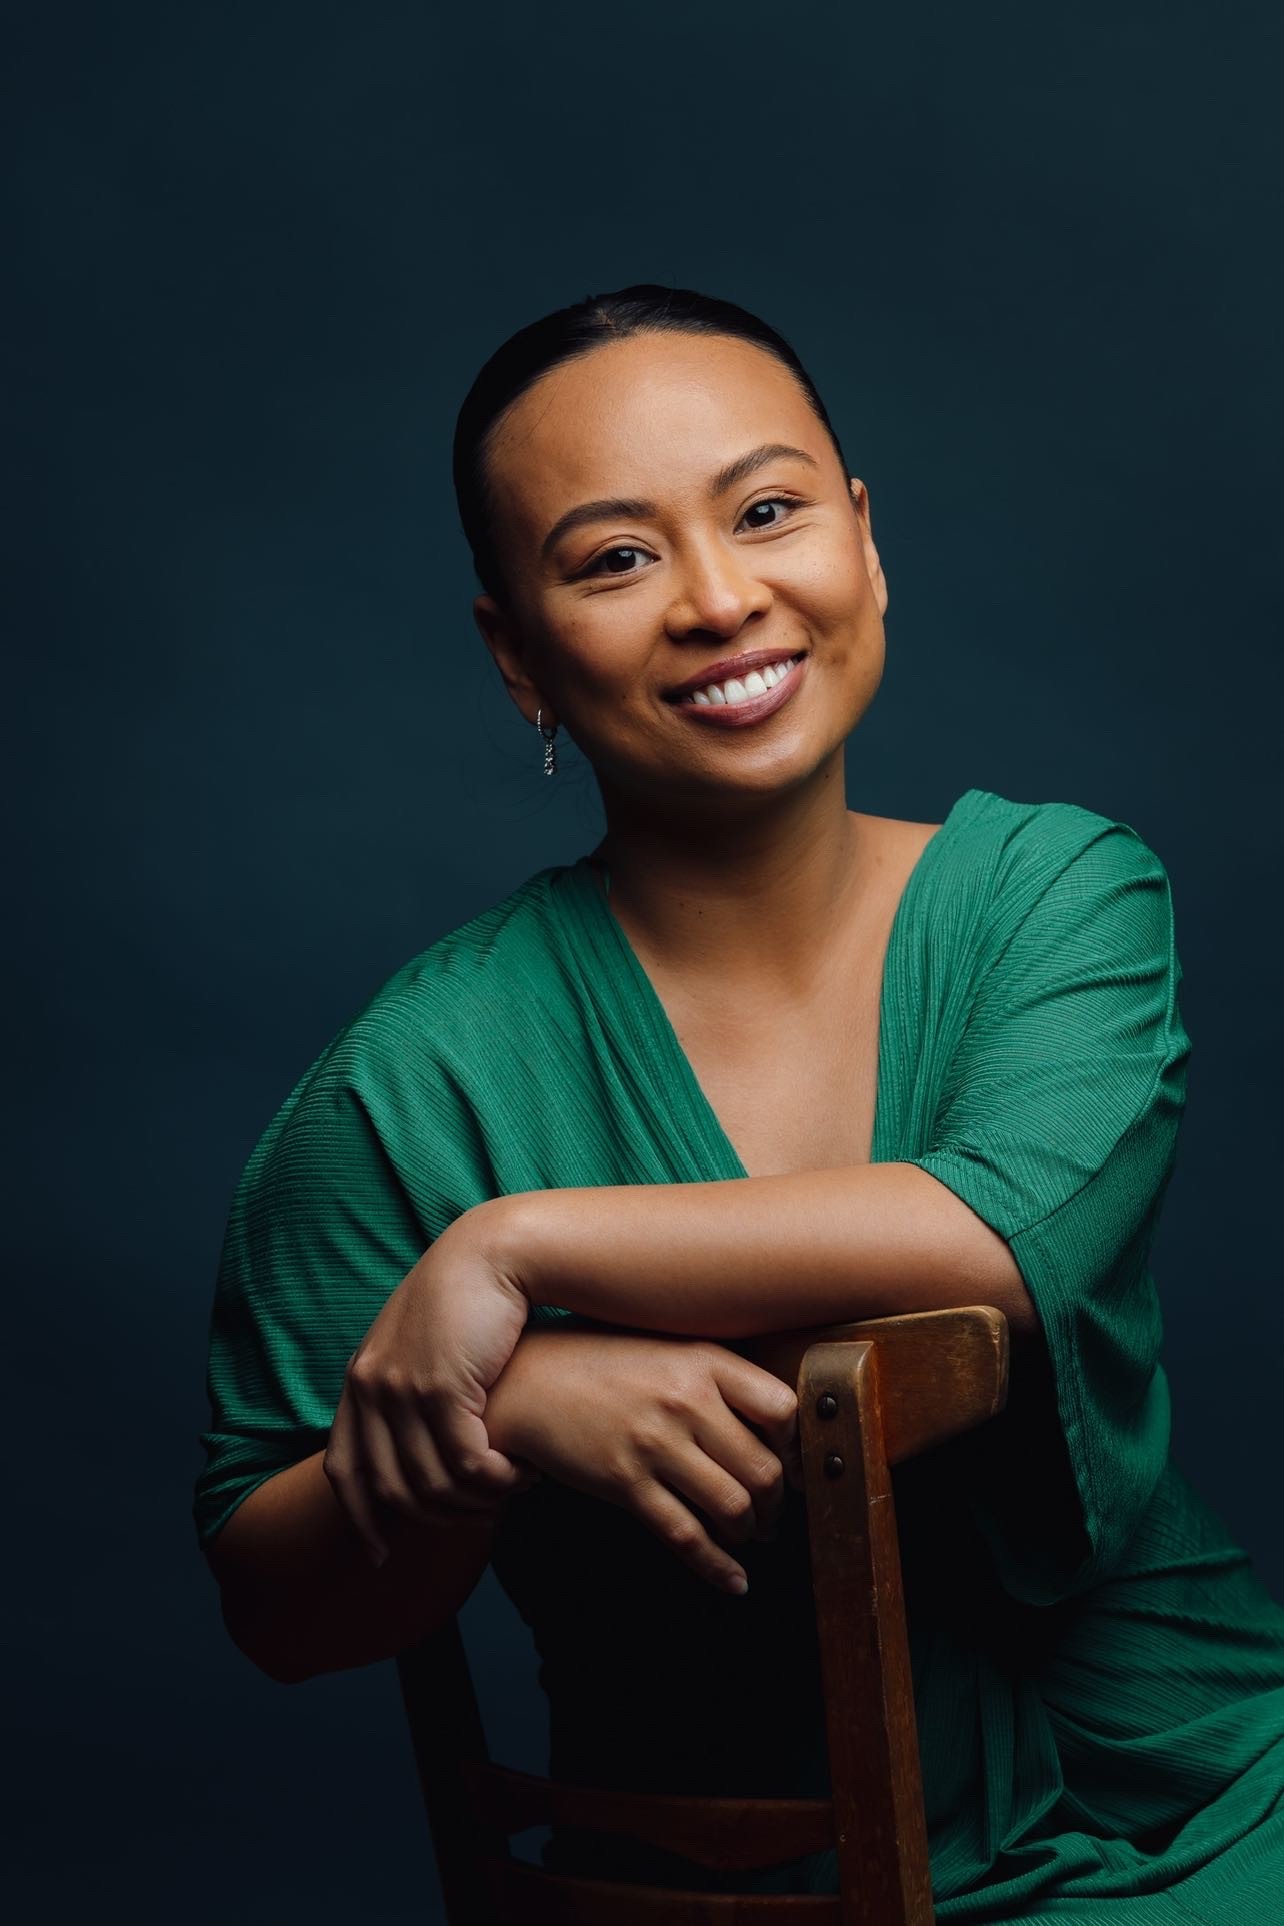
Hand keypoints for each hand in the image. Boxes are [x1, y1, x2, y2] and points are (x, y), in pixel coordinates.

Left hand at [323, 1211, 536, 1566]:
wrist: (495, 1252)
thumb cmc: (470, 1299)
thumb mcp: (420, 1342)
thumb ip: (406, 1385)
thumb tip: (413, 1442)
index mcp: (360, 1378)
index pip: (343, 1469)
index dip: (360, 1517)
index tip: (381, 1554)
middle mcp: (370, 1387)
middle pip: (389, 1488)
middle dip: (434, 1517)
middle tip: (477, 1520)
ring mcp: (402, 1389)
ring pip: (430, 1484)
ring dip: (474, 1500)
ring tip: (509, 1491)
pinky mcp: (443, 1388)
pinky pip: (466, 1463)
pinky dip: (496, 1480)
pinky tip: (522, 1472)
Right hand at [485, 1325, 799, 1595]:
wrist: (527, 1380)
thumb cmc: (601, 1363)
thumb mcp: (665, 1351)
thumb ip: (716, 1377)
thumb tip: (773, 1426)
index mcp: (703, 1360)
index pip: (783, 1409)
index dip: (796, 1446)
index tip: (794, 1465)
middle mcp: (685, 1399)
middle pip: (764, 1469)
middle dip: (778, 1505)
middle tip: (774, 1516)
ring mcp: (654, 1442)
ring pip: (733, 1507)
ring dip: (750, 1534)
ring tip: (749, 1538)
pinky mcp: (625, 1481)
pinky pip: (685, 1536)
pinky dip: (716, 1567)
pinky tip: (733, 1581)